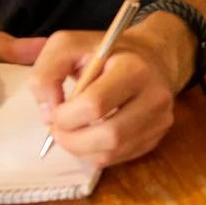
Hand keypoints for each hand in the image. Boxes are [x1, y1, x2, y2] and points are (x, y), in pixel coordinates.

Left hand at [31, 13, 193, 167]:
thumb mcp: (67, 46)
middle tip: (59, 130)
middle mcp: (154, 96)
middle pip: (109, 136)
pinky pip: (119, 158)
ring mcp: (160, 120)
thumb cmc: (103, 53)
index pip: (95, 104)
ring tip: (72, 132)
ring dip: (82, 150)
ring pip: (113, 153)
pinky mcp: (157, 137)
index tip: (55, 110)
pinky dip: (95, 152)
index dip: (66, 115)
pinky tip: (90, 135)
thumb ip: (45, 74)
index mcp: (133, 68)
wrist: (149, 57)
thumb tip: (48, 115)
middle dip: (72, 140)